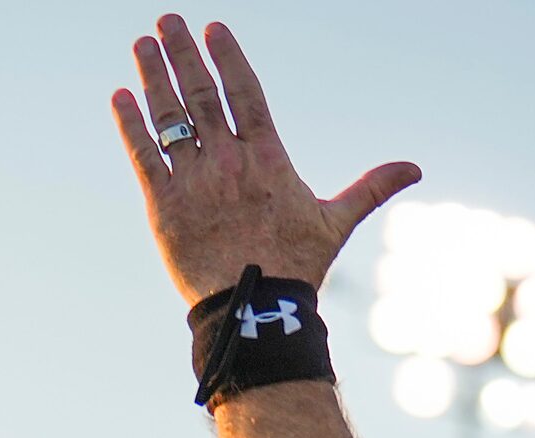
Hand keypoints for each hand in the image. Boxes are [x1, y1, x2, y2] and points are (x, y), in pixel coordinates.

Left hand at [112, 16, 419, 306]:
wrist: (256, 311)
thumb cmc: (297, 267)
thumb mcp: (337, 222)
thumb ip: (370, 187)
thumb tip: (415, 169)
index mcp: (268, 158)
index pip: (244, 92)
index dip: (227, 58)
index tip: (212, 28)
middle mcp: (228, 162)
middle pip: (202, 95)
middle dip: (183, 54)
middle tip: (167, 21)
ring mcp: (194, 182)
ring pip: (170, 118)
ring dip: (154, 77)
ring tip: (142, 45)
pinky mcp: (165, 208)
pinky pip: (144, 157)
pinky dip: (131, 125)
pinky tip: (120, 96)